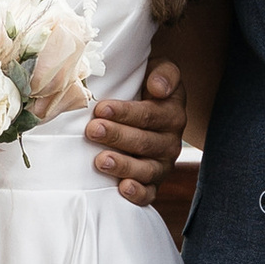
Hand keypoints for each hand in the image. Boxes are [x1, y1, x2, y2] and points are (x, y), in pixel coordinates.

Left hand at [88, 61, 186, 209]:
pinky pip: (150, 193)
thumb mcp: (159, 70)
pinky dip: (138, 193)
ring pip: (147, 170)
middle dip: (118, 136)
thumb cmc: (146, 85)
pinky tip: (122, 189)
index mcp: (172, 113)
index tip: (101, 108)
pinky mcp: (153, 183)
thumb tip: (158, 88)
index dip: (126, 113)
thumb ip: (164, 74)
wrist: (149, 106)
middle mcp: (170, 141)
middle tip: (92, 130)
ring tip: (101, 161)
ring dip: (124, 166)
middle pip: (145, 143)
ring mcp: (162, 164)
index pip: (150, 115)